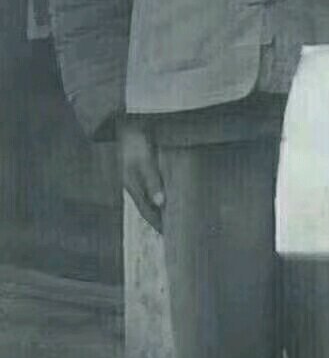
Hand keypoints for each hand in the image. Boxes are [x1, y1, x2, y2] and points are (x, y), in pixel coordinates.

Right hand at [118, 117, 164, 232]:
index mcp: (132, 185)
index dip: (157, 223)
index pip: (146, 210)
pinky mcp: (141, 170)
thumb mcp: (144, 160)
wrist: (127, 123)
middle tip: (172, 232)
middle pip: (146, 207)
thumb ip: (152, 180)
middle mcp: (133, 184)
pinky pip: (150, 188)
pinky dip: (158, 196)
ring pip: (148, 198)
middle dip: (157, 220)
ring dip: (159, 209)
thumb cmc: (136, 141)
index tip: (168, 235)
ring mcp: (135, 177)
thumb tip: (160, 202)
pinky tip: (166, 197)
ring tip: (171, 219)